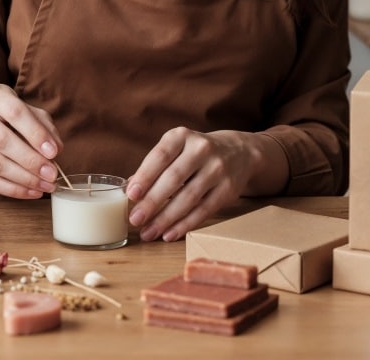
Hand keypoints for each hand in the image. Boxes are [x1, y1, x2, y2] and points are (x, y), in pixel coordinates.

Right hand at [0, 83, 62, 198]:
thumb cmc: (11, 118)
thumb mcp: (30, 113)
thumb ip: (45, 127)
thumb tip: (55, 150)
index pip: (15, 113)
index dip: (36, 134)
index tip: (53, 152)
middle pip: (2, 141)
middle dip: (31, 161)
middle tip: (51, 174)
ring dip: (24, 179)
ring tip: (45, 186)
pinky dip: (12, 189)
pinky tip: (30, 191)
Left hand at [126, 127, 277, 241]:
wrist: (239, 152)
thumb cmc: (195, 153)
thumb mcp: (176, 149)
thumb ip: (154, 166)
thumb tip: (130, 189)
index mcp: (182, 136)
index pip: (161, 155)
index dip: (145, 175)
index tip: (131, 194)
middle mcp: (202, 149)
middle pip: (174, 178)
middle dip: (152, 201)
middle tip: (135, 219)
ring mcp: (217, 169)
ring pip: (189, 197)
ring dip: (166, 218)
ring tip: (148, 232)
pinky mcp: (228, 189)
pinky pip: (204, 210)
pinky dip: (185, 224)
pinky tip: (169, 233)